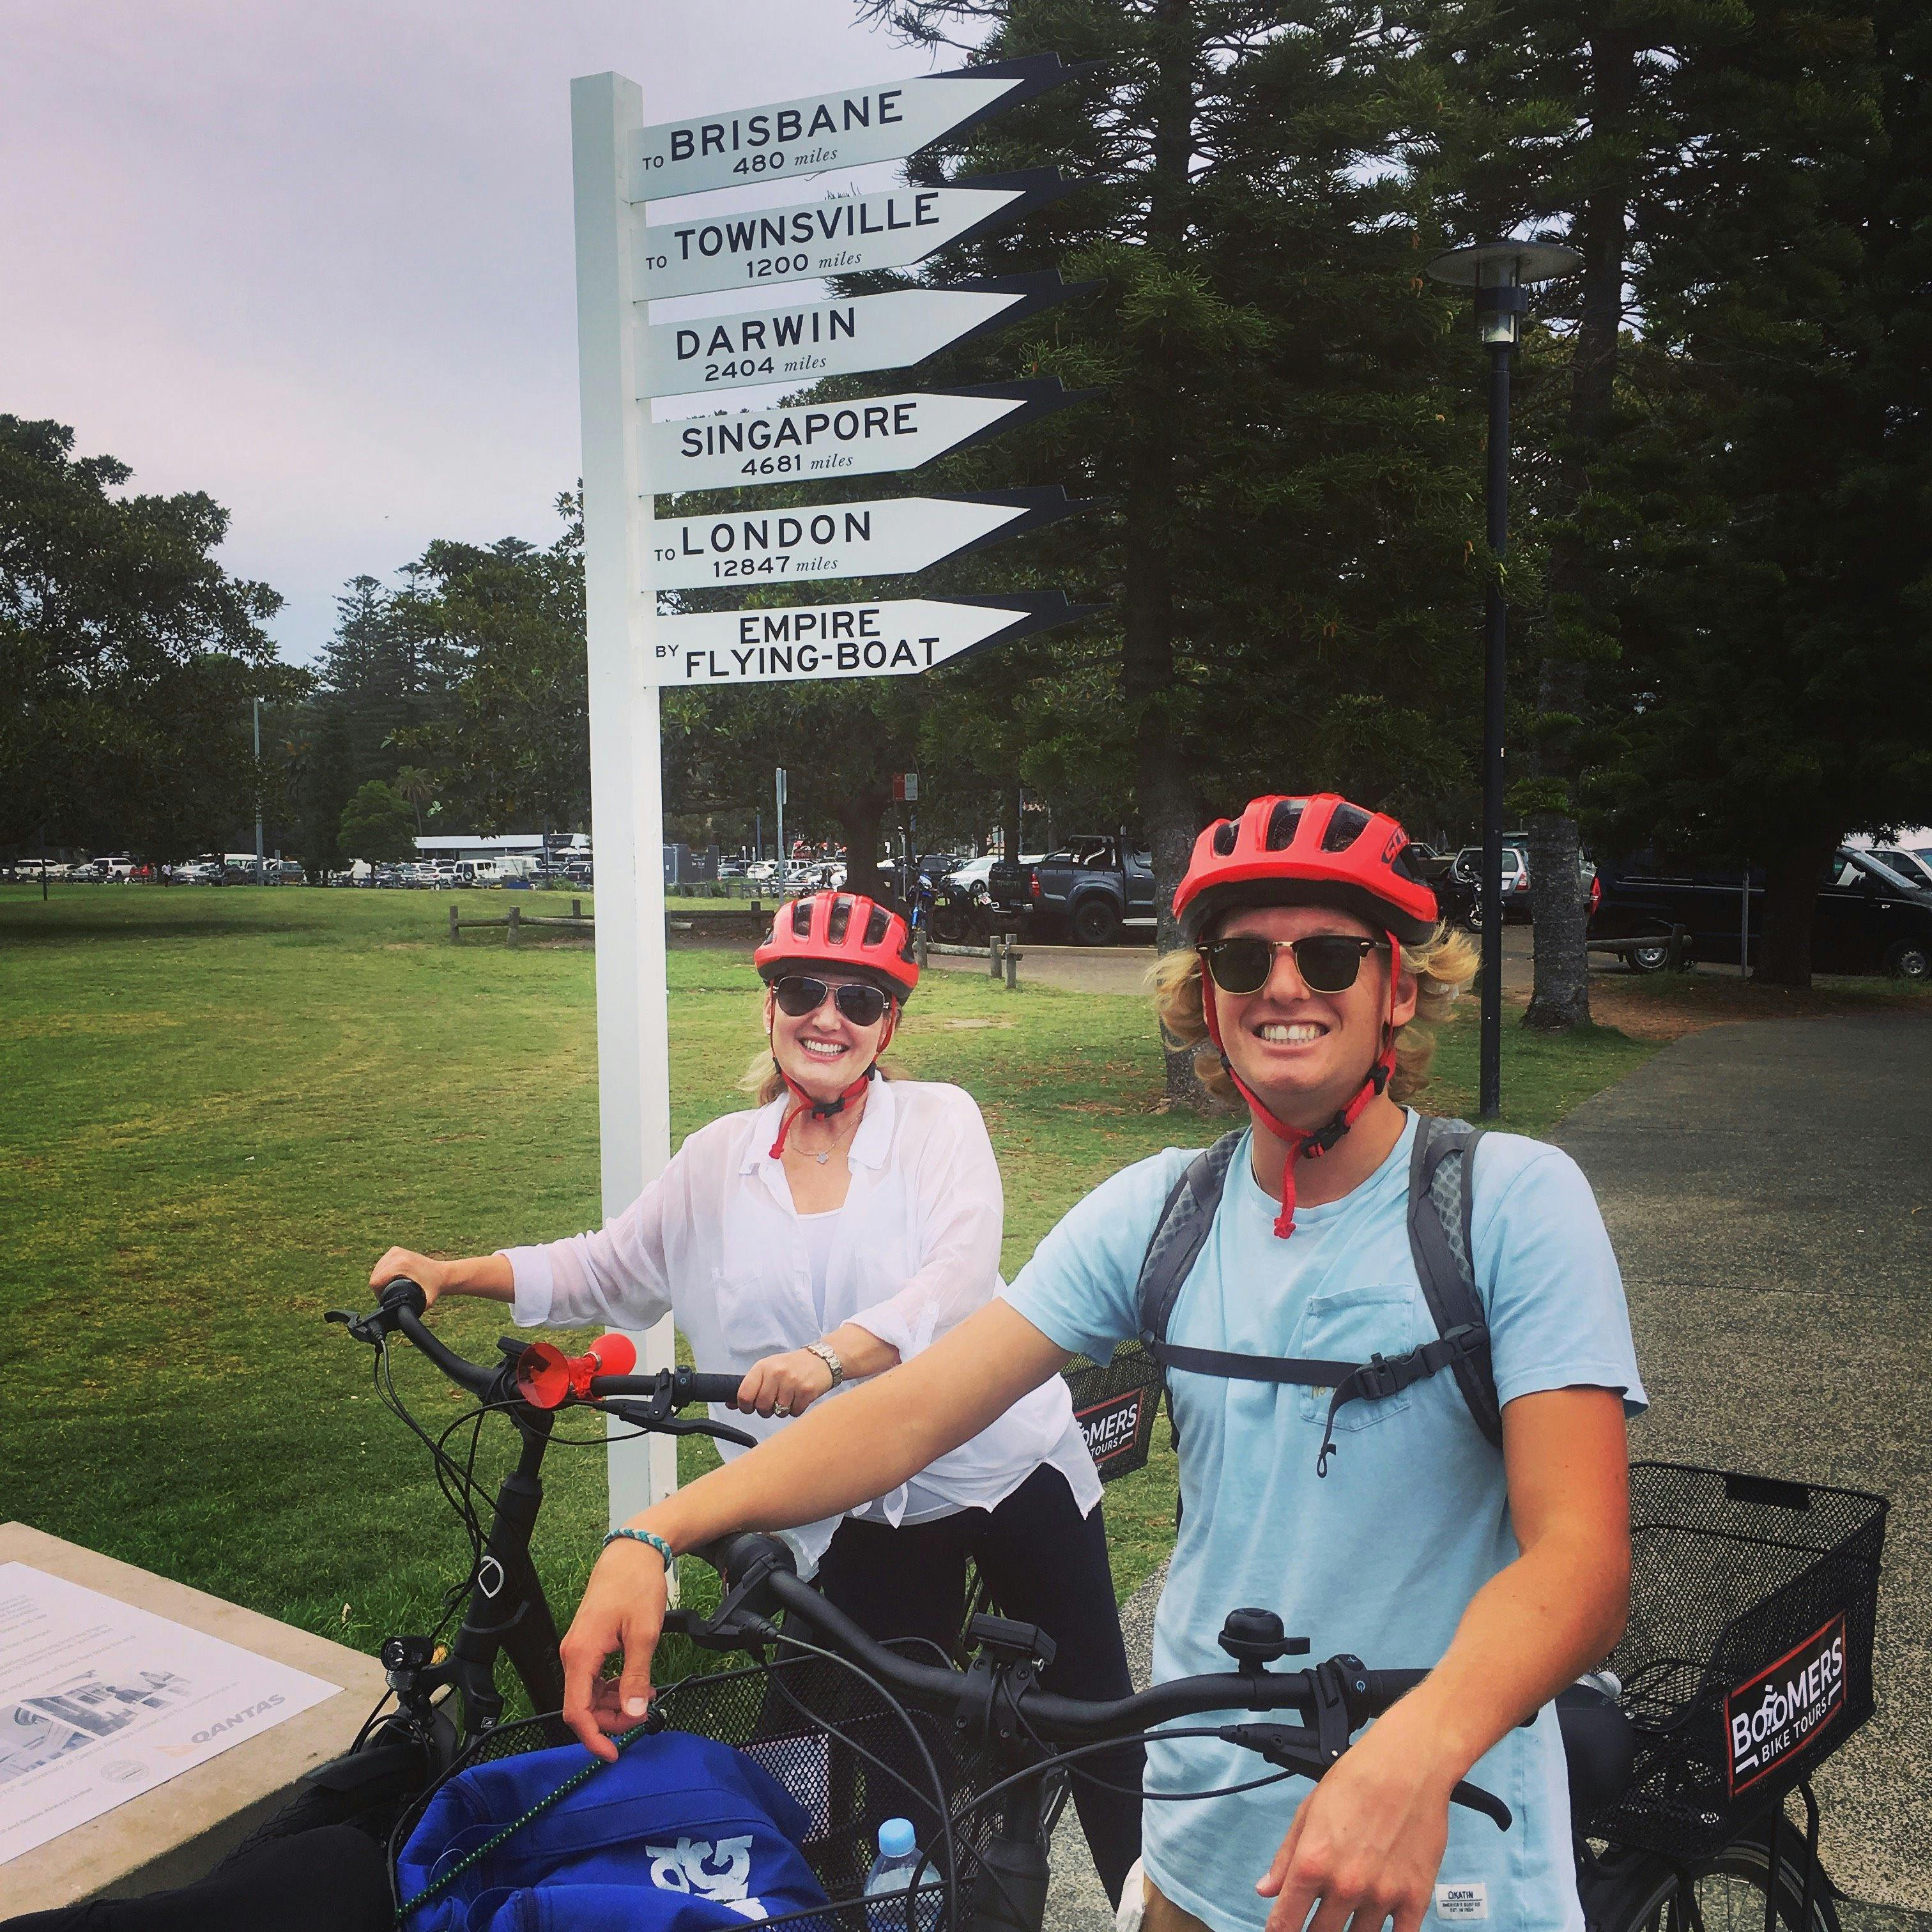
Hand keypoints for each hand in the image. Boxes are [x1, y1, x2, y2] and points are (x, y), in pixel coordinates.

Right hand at [369, 1247, 450, 1305]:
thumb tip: (401, 1320)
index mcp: (400, 1265)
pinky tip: (392, 1278)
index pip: (375, 1281)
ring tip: (392, 1286)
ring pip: (376, 1269)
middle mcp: (396, 1255)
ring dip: (381, 1279)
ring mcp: (395, 1251)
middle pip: (375, 1275)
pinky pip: (382, 1264)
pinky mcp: (395, 1250)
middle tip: (391, 1293)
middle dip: (379, 1287)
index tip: (387, 1297)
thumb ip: (412, 1311)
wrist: (442, 1273)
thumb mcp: (424, 1301)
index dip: (378, 1293)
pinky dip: (384, 1272)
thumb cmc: (433, 1288)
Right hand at [559, 1535, 671, 1760]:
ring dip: (614, 1704)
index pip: (576, 1713)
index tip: (614, 1754)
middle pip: (583, 1707)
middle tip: (644, 1713)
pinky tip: (635, 1683)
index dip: (594, 1738)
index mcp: (580, 1655)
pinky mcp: (587, 1646)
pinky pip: (594, 1680)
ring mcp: (578, 1650)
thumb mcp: (643, 1634)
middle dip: (611, 1719)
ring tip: (646, 1696)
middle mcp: (572, 1655)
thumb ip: (636, 1676)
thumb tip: (634, 1713)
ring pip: (589, 1695)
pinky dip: (613, 1688)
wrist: (632, 1553)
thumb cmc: (636, 1587)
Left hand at [735, 1348, 835, 1417]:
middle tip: (773, 1402)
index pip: (744, 1394)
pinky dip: (796, 1409)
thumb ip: (750, 1386)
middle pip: (762, 1407)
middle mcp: (776, 1373)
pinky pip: (794, 1413)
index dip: (745, 1406)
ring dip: (782, 1410)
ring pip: (779, 1412)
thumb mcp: (768, 1369)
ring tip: (788, 1397)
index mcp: (763, 1366)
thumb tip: (730, 1404)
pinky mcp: (807, 1391)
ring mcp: (792, 1382)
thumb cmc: (791, 1366)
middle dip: (766, 1410)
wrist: (822, 1359)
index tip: (750, 1407)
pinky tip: (799, 1397)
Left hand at [1256, 1703, 1456, 1931]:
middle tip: (1314, 1923)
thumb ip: (1285, 1857)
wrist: (1408, 1764)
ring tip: (1344, 1920)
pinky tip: (1378, 1929)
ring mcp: (1381, 1896)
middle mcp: (1344, 1886)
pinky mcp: (1415, 1898)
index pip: (1285, 1922)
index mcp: (1312, 1863)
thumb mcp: (1308, 1811)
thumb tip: (1266, 1890)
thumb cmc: (1357, 1779)